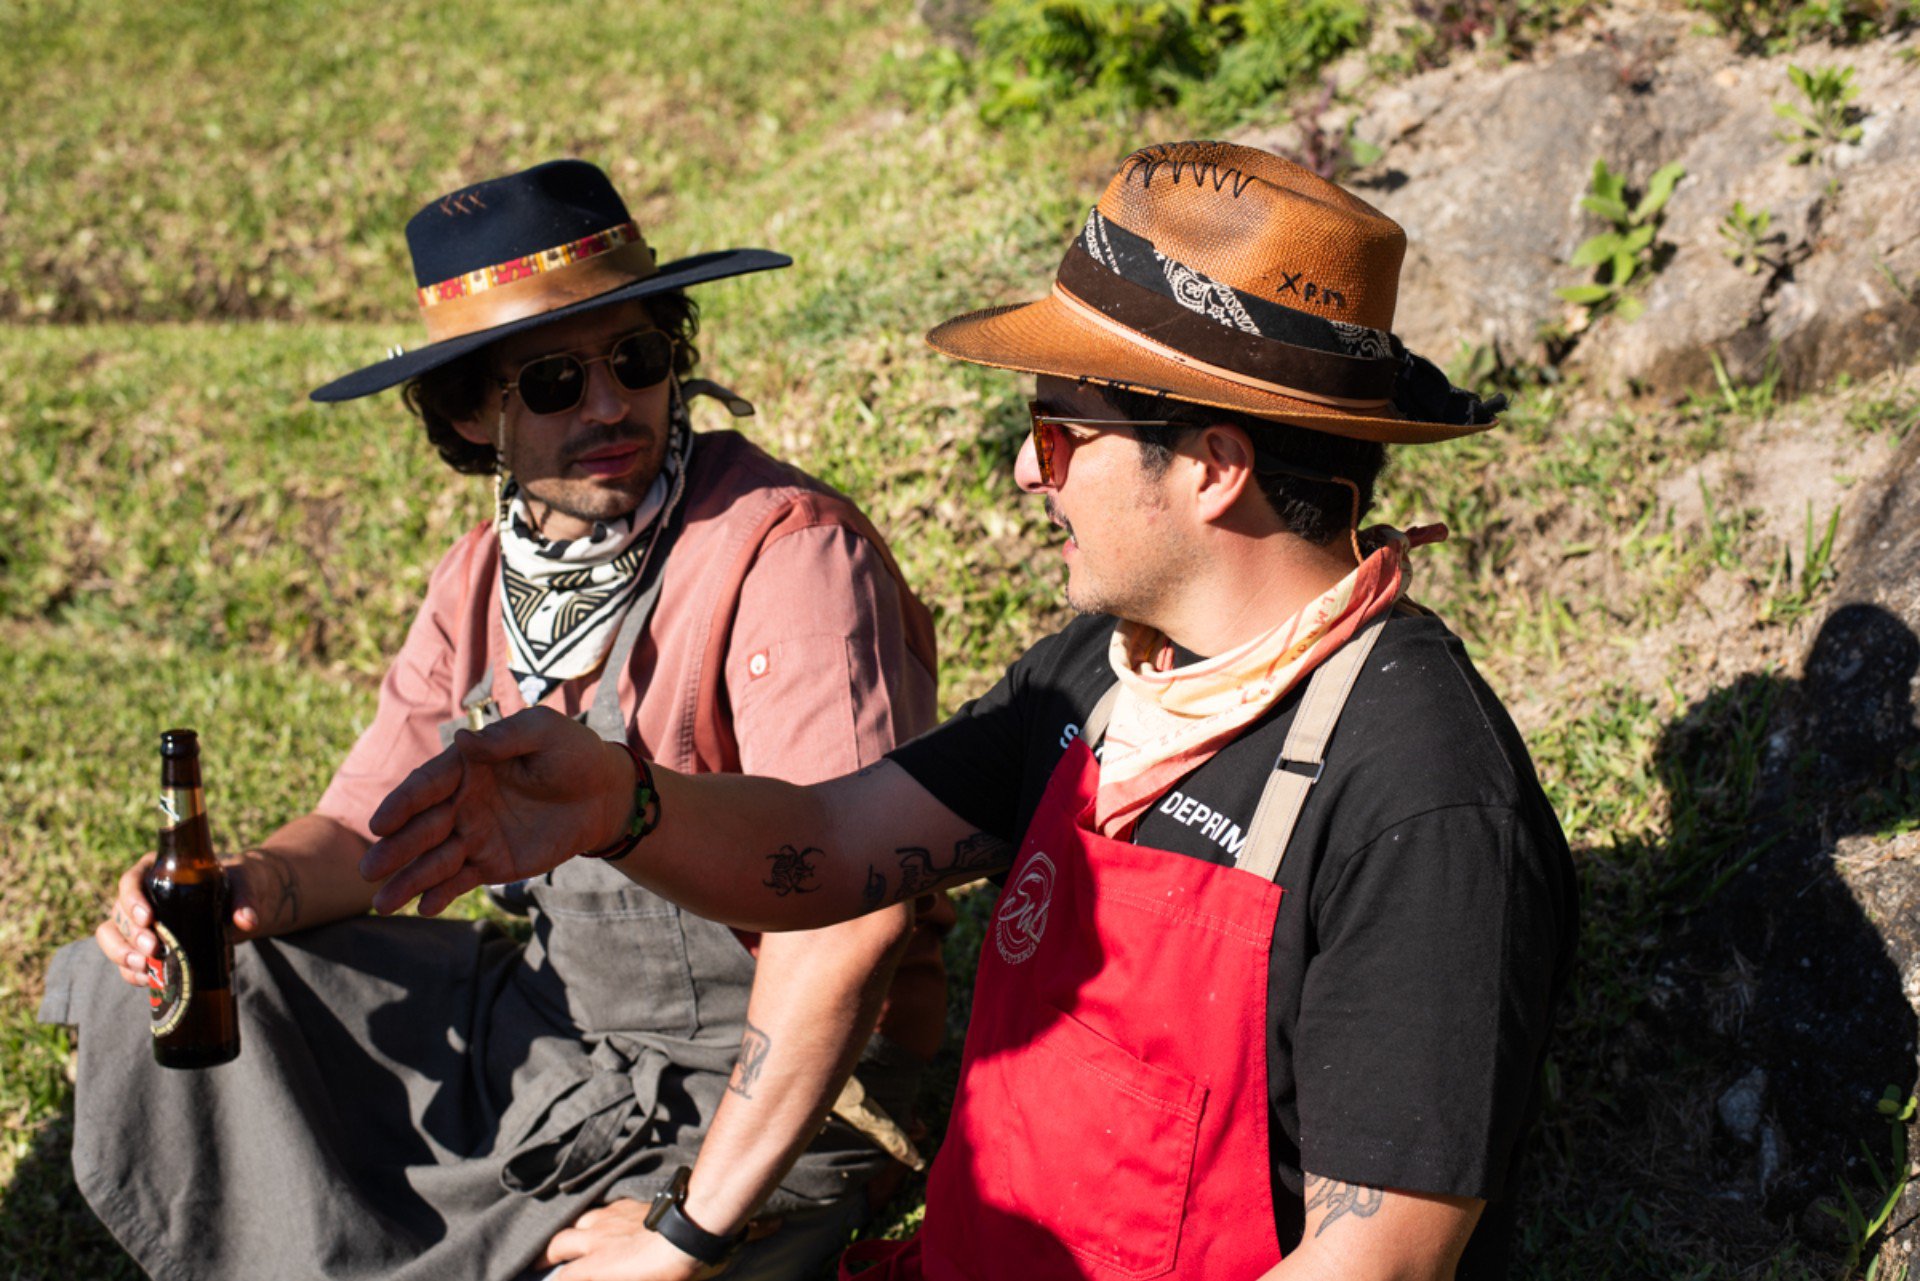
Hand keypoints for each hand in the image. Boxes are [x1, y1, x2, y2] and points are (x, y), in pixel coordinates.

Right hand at [94, 853, 267, 987]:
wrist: (243, 903)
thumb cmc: (238, 884)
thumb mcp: (245, 884)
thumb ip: (245, 899)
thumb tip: (247, 921)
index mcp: (157, 871)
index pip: (131, 881)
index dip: (132, 900)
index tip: (149, 918)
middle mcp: (142, 896)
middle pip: (119, 913)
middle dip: (132, 934)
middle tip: (154, 948)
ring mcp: (139, 923)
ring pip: (112, 937)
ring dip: (123, 955)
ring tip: (146, 967)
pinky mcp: (145, 946)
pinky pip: (125, 960)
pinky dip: (131, 971)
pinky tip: (147, 980)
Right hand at [360, 707, 634, 916]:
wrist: (605, 794)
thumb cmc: (573, 753)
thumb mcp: (544, 732)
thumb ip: (506, 738)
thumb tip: (466, 741)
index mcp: (466, 767)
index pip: (426, 786)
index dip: (402, 805)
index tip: (380, 824)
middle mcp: (461, 802)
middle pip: (421, 828)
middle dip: (394, 850)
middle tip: (368, 870)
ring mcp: (473, 835)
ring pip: (434, 860)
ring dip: (407, 881)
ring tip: (382, 903)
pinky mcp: (490, 863)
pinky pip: (459, 881)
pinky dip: (440, 894)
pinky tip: (423, 907)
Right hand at [544, 1199, 727, 1280]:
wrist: (689, 1232)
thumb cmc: (666, 1272)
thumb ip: (610, 1277)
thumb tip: (592, 1274)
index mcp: (596, 1265)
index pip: (564, 1277)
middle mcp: (597, 1238)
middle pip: (560, 1242)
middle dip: (548, 1254)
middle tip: (542, 1261)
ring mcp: (613, 1217)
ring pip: (582, 1219)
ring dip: (573, 1230)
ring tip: (571, 1238)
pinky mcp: (631, 1204)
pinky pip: (606, 1207)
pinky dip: (599, 1216)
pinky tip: (605, 1220)